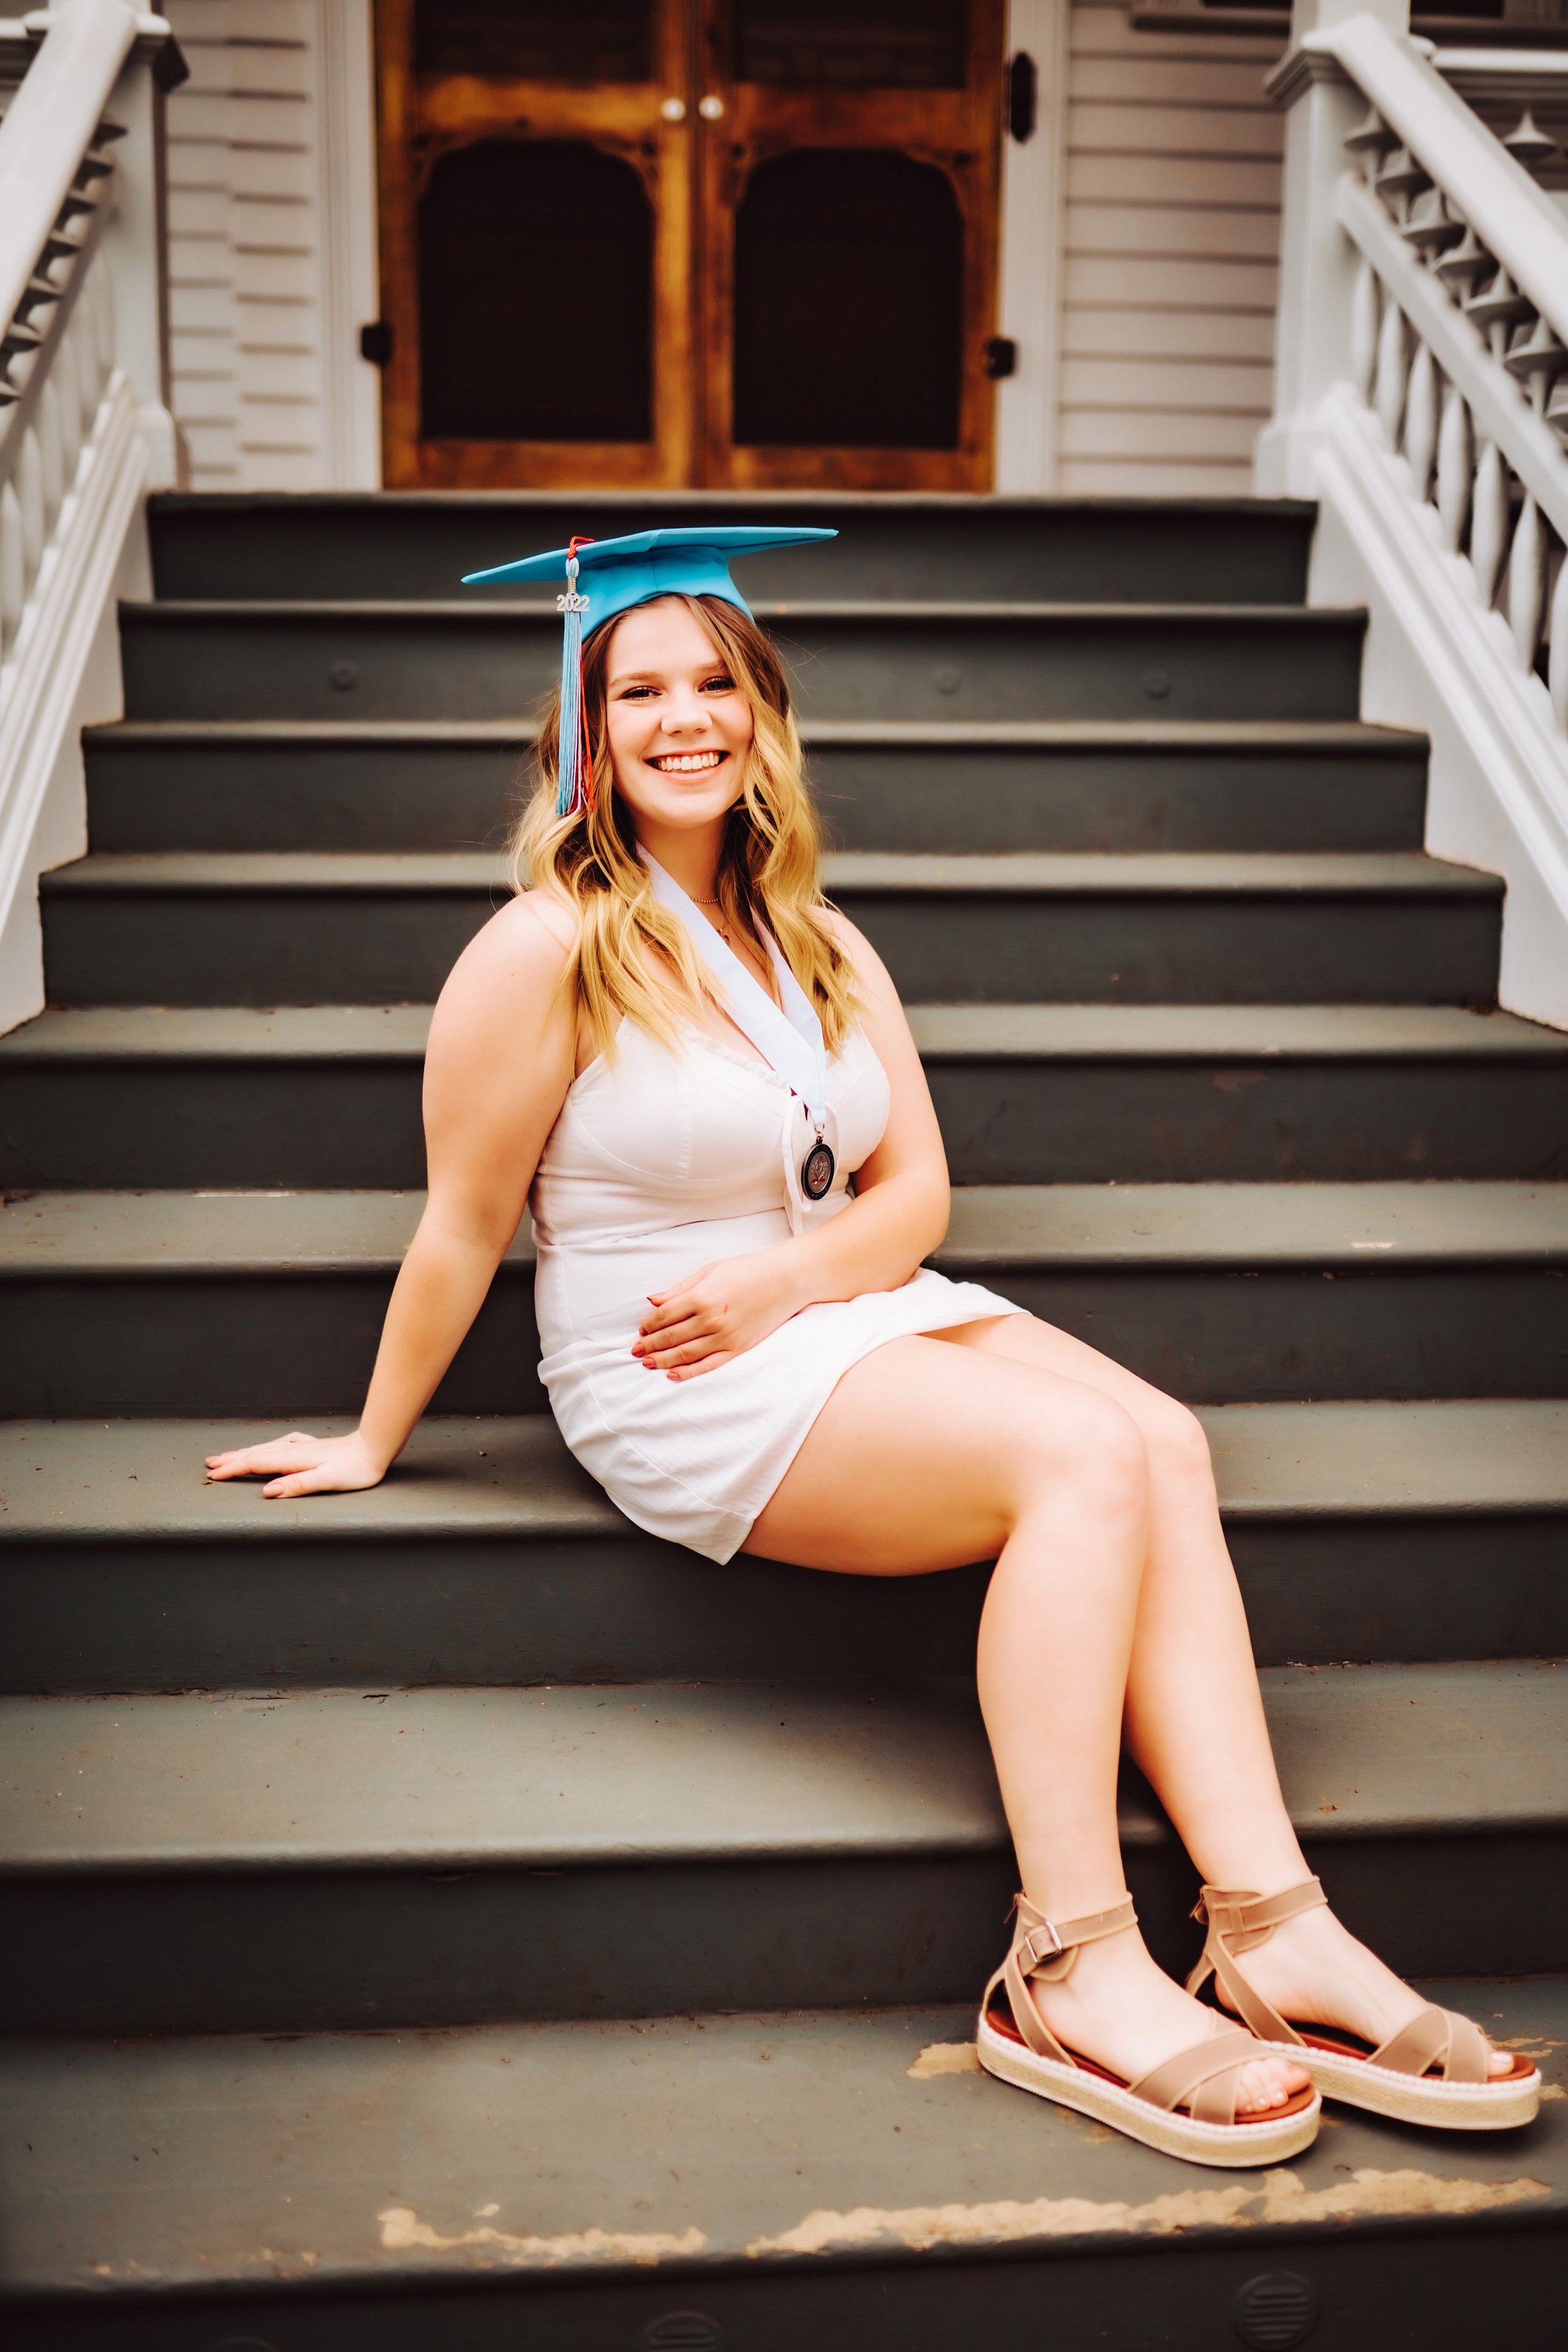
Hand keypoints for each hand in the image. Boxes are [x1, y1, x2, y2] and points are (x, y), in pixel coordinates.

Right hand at [203, 1429, 390, 1498]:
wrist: (374, 1447)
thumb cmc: (355, 1469)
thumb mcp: (327, 1481)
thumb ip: (297, 1485)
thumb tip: (267, 1491)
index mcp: (293, 1459)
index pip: (256, 1463)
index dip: (233, 1470)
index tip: (212, 1475)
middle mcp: (294, 1449)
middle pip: (256, 1453)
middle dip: (232, 1459)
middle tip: (209, 1464)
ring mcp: (303, 1446)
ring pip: (266, 1448)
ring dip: (245, 1452)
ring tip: (228, 1456)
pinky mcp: (312, 1445)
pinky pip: (280, 1445)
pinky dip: (266, 1447)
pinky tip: (269, 1447)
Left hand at [633, 1248, 803, 1378]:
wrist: (785, 1280)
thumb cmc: (746, 1270)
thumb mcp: (709, 1271)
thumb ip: (679, 1289)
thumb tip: (652, 1300)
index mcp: (701, 1297)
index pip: (665, 1316)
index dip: (649, 1324)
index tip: (641, 1329)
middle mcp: (711, 1320)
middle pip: (671, 1337)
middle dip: (650, 1345)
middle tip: (636, 1351)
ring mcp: (725, 1336)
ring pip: (686, 1354)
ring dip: (663, 1359)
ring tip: (648, 1363)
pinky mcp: (738, 1348)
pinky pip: (708, 1365)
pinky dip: (689, 1372)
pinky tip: (673, 1375)